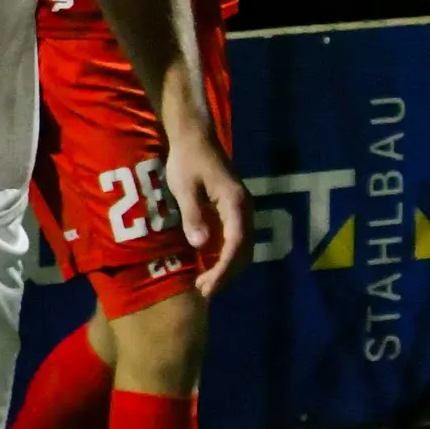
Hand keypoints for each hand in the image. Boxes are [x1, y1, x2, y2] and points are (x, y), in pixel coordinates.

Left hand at [162, 122, 252, 297]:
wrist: (195, 137)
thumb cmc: (188, 159)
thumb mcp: (184, 187)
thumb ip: (193, 215)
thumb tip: (201, 245)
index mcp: (236, 203)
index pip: (236, 245)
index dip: (224, 270)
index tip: (209, 287)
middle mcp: (245, 210)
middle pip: (243, 251)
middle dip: (225, 275)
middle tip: (202, 291)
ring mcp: (241, 211)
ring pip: (241, 248)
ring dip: (225, 269)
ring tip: (204, 285)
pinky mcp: (233, 212)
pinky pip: (234, 240)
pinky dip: (223, 257)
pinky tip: (207, 267)